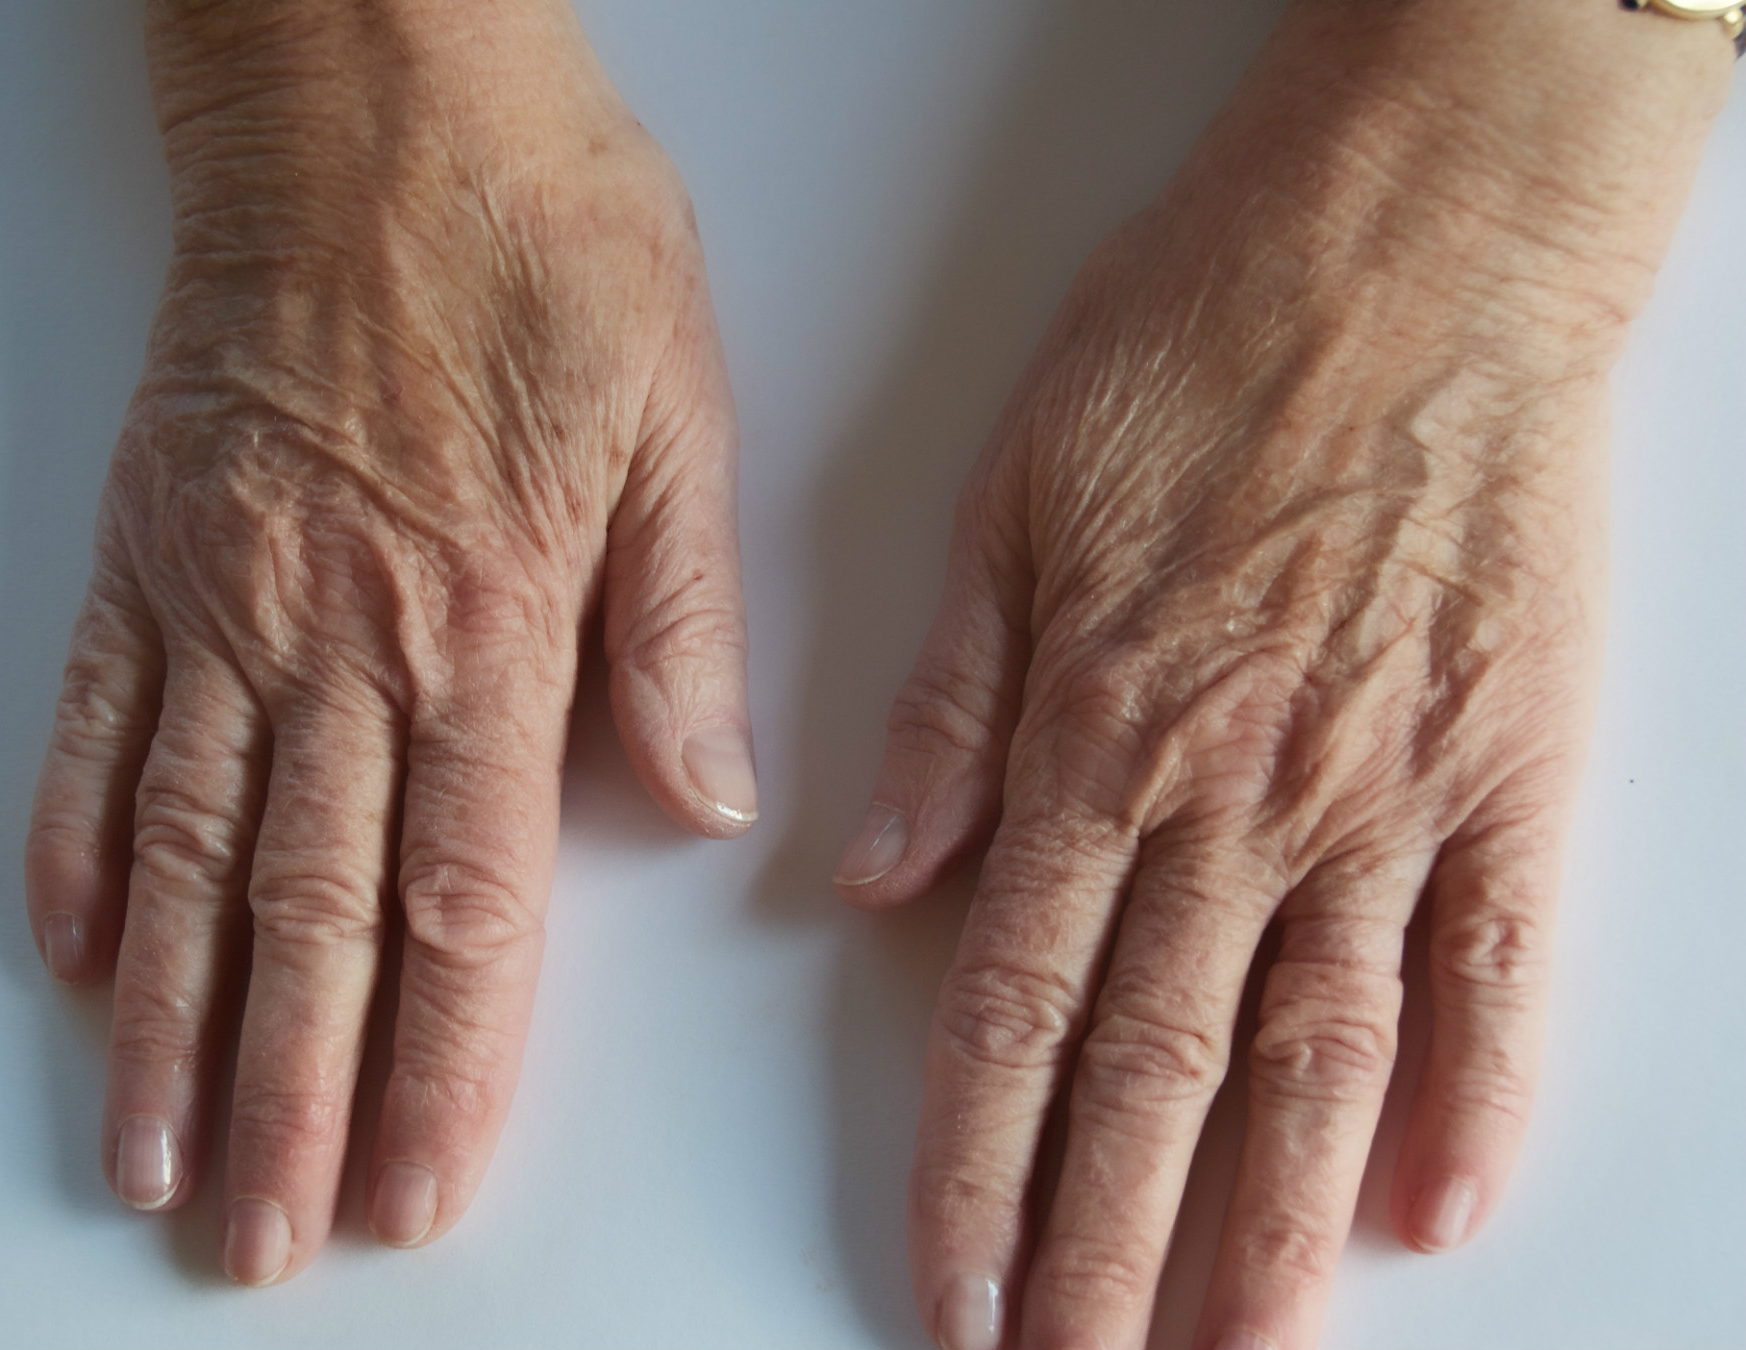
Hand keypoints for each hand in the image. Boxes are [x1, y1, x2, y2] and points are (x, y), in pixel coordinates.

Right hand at [24, 0, 752, 1284]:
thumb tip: (706, 791)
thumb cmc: (537, 235)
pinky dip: (81, 847)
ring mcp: (225, 597)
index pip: (470, 895)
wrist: (373, 98)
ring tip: (158, 1155)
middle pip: (317, 914)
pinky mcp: (148, 546)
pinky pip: (97, 721)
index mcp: (488, 618)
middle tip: (264, 1238)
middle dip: (295, 1098)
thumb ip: (676, 620)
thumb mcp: (675, 412)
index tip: (421, 1182)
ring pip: (193, 851)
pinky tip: (82, 954)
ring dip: (175, 1023)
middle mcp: (341, 634)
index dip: (447, 1061)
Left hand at [836, 1, 1729, 1345]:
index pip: (1012, 1004)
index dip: (975, 1168)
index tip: (957, 1289)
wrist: (1413, 238)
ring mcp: (1385, 787)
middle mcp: (1233, 792)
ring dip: (1263, 1228)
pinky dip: (1475, 1089)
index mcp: (1095, 732)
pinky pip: (1500, 958)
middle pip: (1150, 1070)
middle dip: (1100, 1248)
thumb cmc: (1203, 341)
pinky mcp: (1517, 759)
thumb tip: (876, 879)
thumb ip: (947, 707)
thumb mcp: (1013, 497)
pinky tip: (1433, 1208)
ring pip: (1314, 1054)